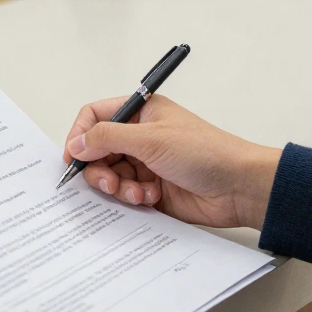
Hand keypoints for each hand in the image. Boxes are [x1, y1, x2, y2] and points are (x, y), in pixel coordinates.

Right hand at [63, 95, 281, 229]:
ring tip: (138, 193)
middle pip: (99, 151)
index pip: (96, 116)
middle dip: (99, 169)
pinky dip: (133, 198)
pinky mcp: (152, 189)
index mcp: (142, 113)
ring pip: (110, 175)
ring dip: (118, 187)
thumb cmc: (206, 152)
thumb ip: (108, 137)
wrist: (238, 188)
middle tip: (109, 182)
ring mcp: (146, 164)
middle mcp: (141, 137)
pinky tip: (152, 198)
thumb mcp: (151, 139)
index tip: (73, 157)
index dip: (81, 135)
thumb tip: (77, 143)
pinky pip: (126, 195)